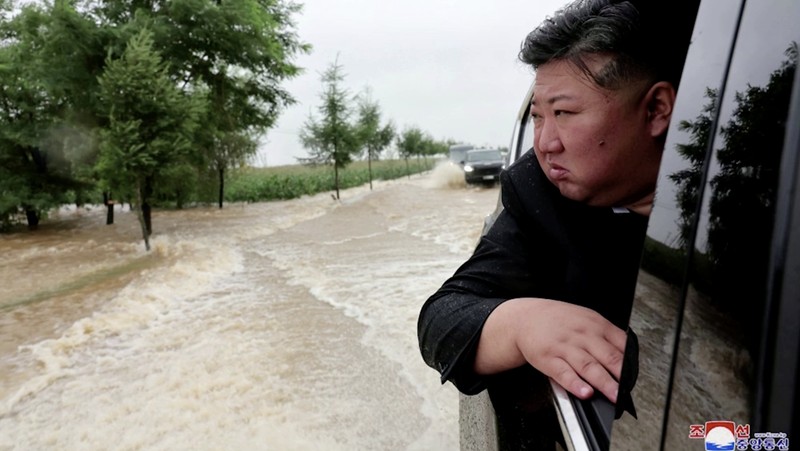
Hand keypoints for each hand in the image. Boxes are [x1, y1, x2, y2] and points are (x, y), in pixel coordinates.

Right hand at [475, 298, 626, 402]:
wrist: (525, 317)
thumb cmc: (559, 321)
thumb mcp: (586, 319)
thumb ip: (607, 335)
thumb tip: (628, 355)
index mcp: (595, 325)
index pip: (620, 344)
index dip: (630, 363)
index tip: (636, 378)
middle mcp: (582, 335)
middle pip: (606, 356)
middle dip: (620, 375)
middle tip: (630, 390)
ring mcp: (564, 347)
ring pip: (588, 366)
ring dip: (602, 382)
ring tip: (613, 395)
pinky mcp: (548, 359)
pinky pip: (563, 373)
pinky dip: (574, 383)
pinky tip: (583, 392)